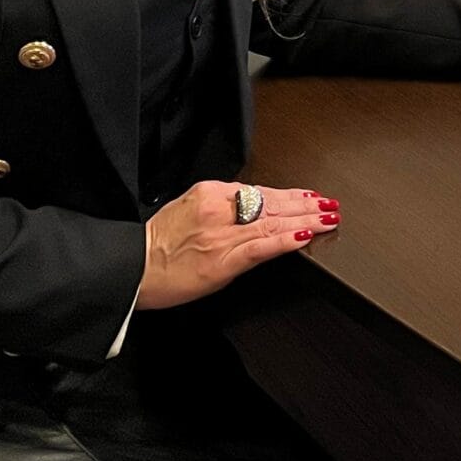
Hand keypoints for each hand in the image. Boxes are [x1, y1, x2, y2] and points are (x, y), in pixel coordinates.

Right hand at [137, 182, 335, 310]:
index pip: (259, 191)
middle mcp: (219, 208)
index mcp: (209, 194)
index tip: (308, 197)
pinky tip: (303, 237)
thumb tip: (249, 215)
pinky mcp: (223, 257)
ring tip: (328, 218)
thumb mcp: (187, 214)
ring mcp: (223, 233)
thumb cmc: (154, 247)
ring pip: (273, 222)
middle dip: (305, 205)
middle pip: (272, 203)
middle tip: (329, 205)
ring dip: (306, 221)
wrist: (131, 269)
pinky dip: (285, 240)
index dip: (289, 195)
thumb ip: (219, 211)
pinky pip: (261, 246)